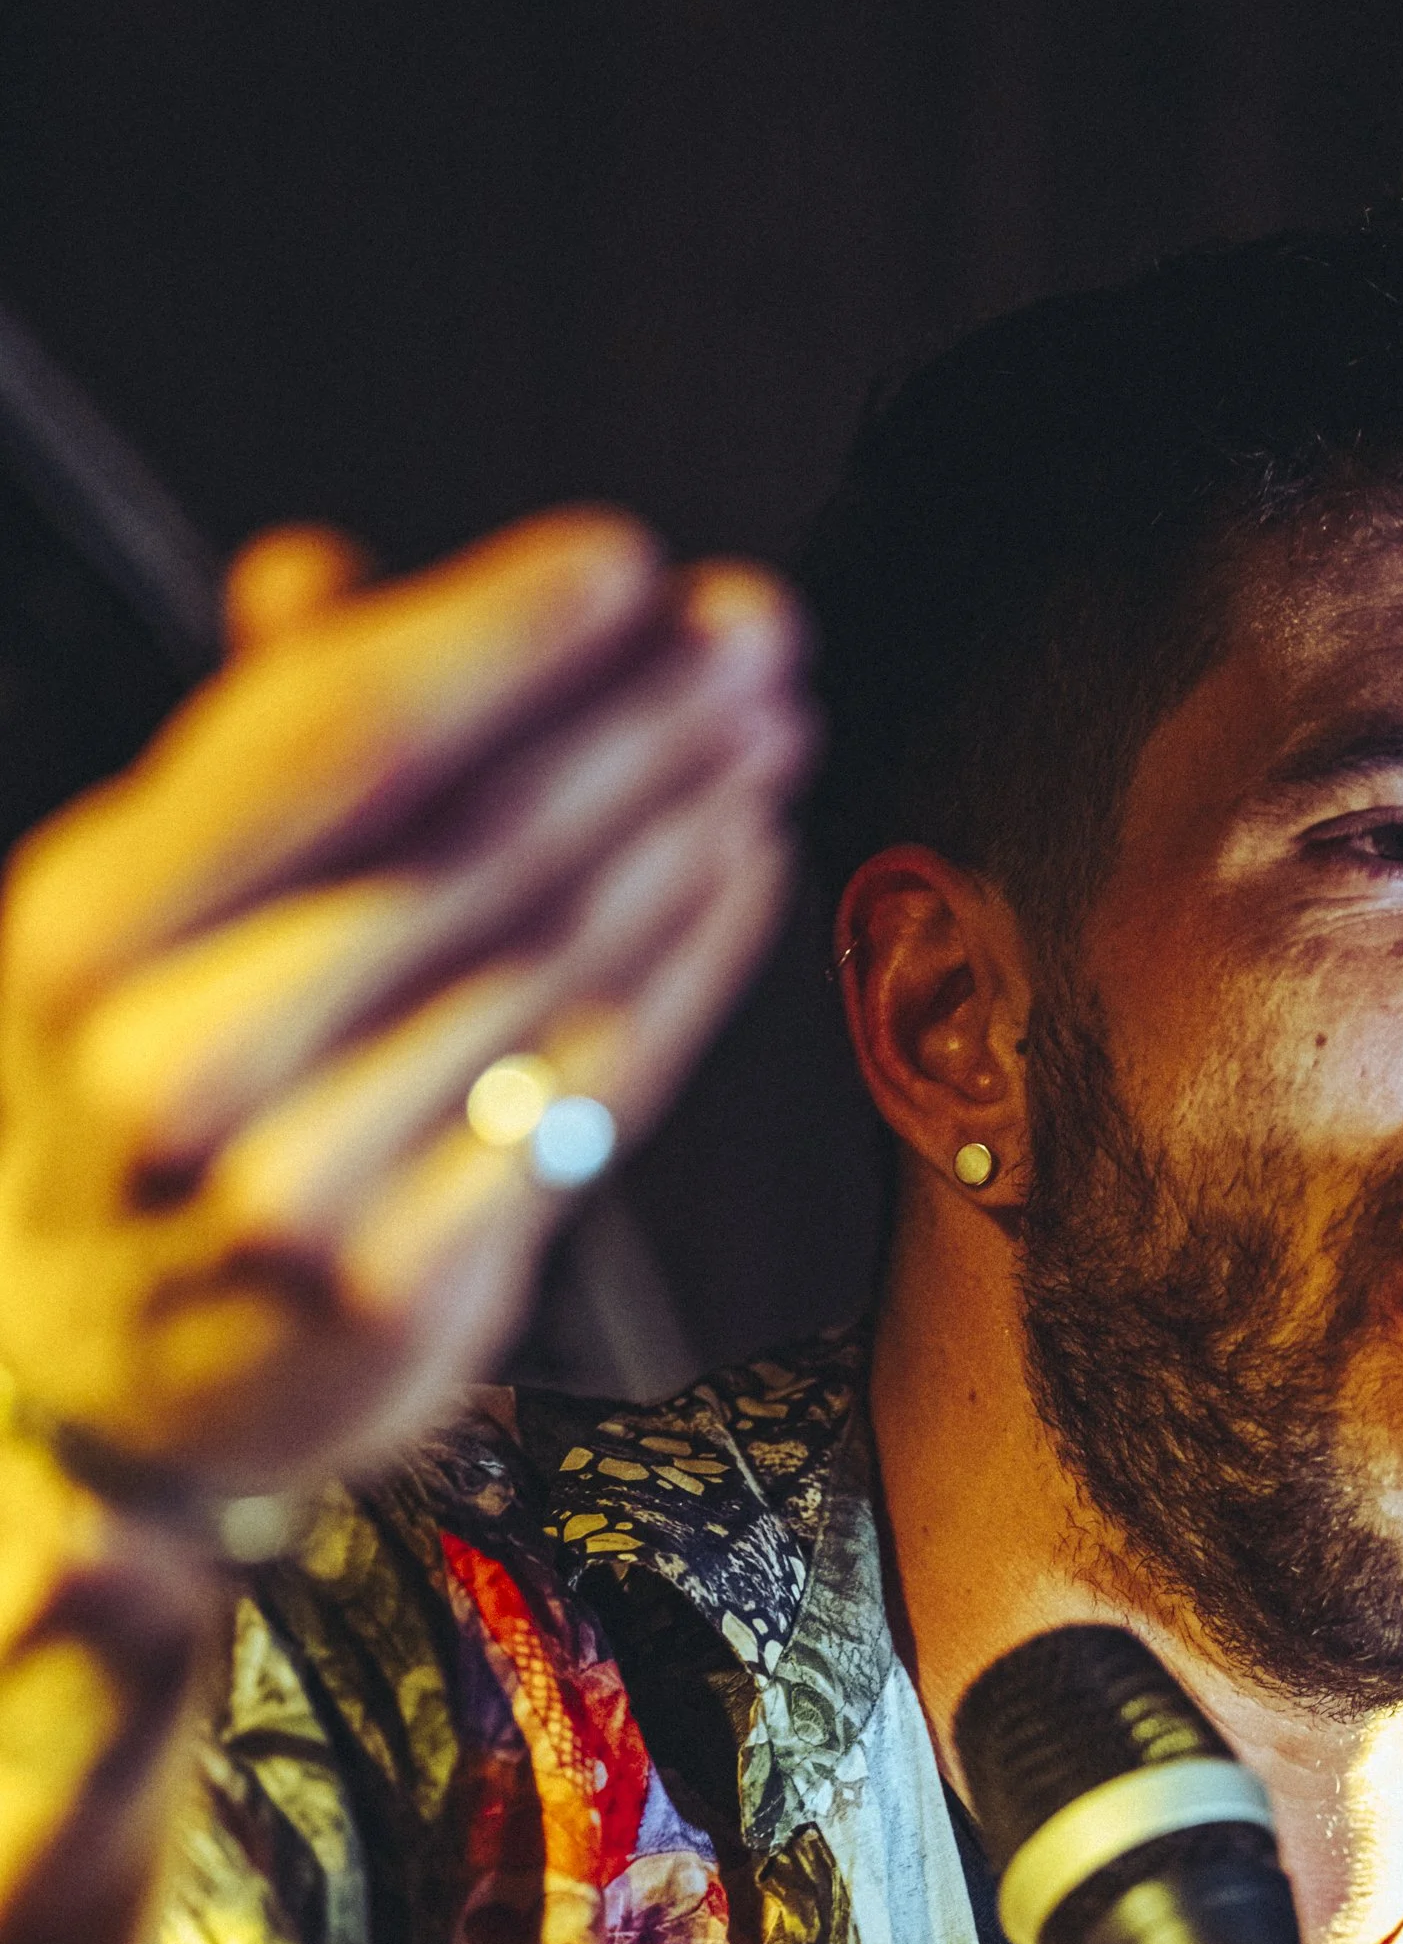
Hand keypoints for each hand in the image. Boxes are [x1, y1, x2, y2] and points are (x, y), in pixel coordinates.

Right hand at [0, 509, 809, 1510]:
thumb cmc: (148, 1098)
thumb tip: (313, 565)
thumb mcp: (141, 919)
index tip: (626, 560)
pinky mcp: (403, 1287)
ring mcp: (293, 1183)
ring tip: (770, 732)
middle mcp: (178, 1052)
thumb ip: (243, 756)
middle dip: (634, 720)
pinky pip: (590, 1090)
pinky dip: (687, 966)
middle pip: (467, 843)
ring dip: (686, 826)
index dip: (494, 636)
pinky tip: (746, 871)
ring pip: (548, 962)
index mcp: (92, 923)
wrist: (94, 1383)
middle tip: (756, 637)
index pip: (328, 739)